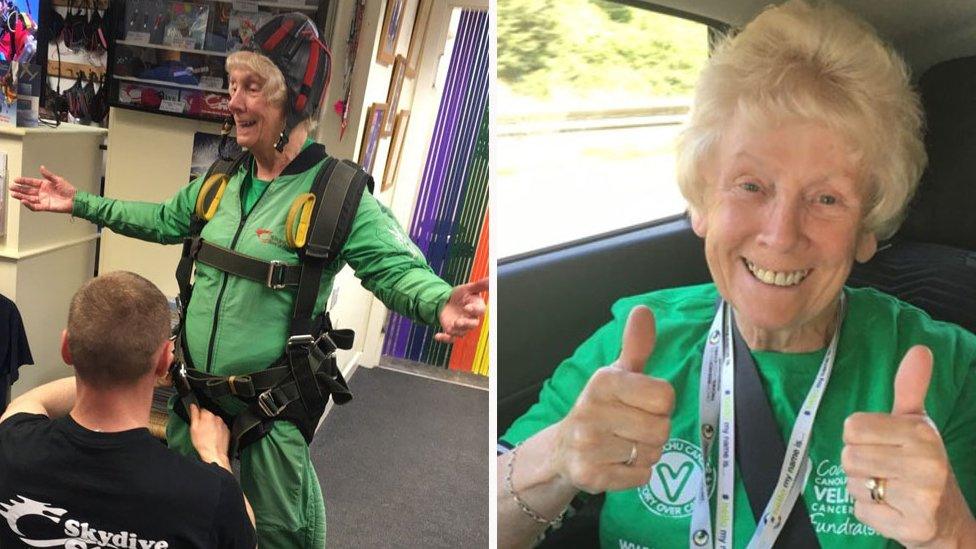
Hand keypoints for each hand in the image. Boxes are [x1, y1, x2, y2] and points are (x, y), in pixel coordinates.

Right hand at [9, 165, 76, 212]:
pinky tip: (23, 201)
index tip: (16, 179)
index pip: (31, 182)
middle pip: (28, 190)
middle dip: (19, 189)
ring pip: (29, 198)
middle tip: (11, 187)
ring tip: (13, 194)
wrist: (75, 200)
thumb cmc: (69, 190)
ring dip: (21, 196)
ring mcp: (43, 199)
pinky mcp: (45, 206)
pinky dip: (29, 204)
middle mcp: (42, 192)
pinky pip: (35, 206)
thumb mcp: (58, 180)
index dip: (23, 181)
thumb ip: (48, 175)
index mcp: (44, 185)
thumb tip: (41, 167)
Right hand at [189, 403, 231, 469]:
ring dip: (211, 426)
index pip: (202, 410)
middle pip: (209, 416)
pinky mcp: (227, 430)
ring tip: (207, 436)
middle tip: (201, 431)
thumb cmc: (203, 443)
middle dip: (205, 421)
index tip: (197, 423)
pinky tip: (213, 438)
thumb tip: (193, 406)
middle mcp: (217, 418)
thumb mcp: (193, 428)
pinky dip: (217, 431)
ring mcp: (223, 424)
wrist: (214, 454)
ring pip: (215, 422)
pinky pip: (220, 428)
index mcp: (208, 415)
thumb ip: (194, 414)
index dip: (198, 417)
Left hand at [435, 277, 487, 342]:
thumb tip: (490, 279)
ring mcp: (462, 327)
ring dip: (455, 331)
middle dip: (465, 324)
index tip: (467, 307)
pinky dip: (444, 339)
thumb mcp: (468, 288)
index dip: (474, 310)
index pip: (480, 311)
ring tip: (449, 328)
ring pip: (462, 332)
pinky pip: (450, 338)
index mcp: (477, 308)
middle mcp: (471, 319)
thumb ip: (479, 285)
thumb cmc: (461, 295)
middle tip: (458, 322)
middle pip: (473, 325)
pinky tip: (437, 336)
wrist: (448, 301)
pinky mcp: (452, 331)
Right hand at [551, 306, 673, 493]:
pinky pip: (641, 477)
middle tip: (632, 428)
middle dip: (654, 431)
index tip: (642, 404)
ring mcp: (588, 445)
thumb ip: (636, 346)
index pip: (664, 396)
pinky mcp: (590, 475)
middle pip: (661, 429)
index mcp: (603, 382)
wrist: (562, 450)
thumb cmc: (601, 408)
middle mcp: (591, 411)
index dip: (660, 404)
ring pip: (652, 454)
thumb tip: (644, 310)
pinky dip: (635, 473)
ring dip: (645, 453)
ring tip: (624, 445)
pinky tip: (617, 463)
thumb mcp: (617, 375)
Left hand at [842, 346, 975, 546]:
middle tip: (884, 470)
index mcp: (921, 433)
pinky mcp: (913, 526)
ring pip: (853, 485)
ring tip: (889, 489)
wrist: (947, 519)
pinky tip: (893, 510)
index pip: (852, 427)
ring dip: (863, 489)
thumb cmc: (922, 464)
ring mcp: (921, 497)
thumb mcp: (917, 424)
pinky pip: (861, 512)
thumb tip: (919, 350)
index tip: (881, 445)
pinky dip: (870, 513)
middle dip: (859, 466)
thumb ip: (909, 388)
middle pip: (848, 457)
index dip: (859, 438)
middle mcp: (925, 463)